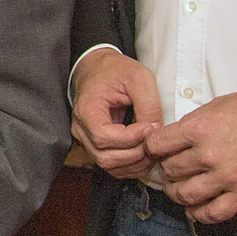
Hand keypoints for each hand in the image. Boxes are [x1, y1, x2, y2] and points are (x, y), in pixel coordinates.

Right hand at [70, 47, 162, 178]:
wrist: (98, 69)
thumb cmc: (115, 71)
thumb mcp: (138, 78)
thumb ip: (148, 105)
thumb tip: (155, 131)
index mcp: (86, 109)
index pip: (103, 136)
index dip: (130, 138)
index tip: (149, 127)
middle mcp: (81, 128)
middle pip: (105, 157)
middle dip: (135, 154)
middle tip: (155, 142)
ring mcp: (86, 139)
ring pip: (108, 165)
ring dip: (134, 163)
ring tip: (153, 149)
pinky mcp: (96, 145)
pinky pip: (112, 165)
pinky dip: (130, 165)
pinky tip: (144, 154)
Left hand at [145, 87, 236, 222]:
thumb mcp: (219, 105)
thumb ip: (194, 123)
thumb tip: (173, 137)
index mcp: (200, 128)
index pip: (156, 145)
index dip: (153, 148)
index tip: (157, 150)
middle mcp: (210, 154)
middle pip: (170, 171)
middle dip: (167, 170)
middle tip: (174, 167)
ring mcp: (227, 176)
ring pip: (185, 195)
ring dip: (179, 193)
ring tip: (182, 188)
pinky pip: (212, 214)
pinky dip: (200, 214)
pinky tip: (198, 208)